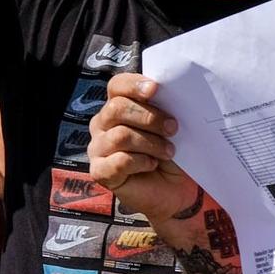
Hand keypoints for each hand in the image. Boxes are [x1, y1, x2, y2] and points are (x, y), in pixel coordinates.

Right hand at [87, 74, 199, 226]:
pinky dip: (142, 161)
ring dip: (151, 143)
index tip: (155, 89)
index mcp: (119, 105)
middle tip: (172, 128)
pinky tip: (152, 165)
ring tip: (168, 151)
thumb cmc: (171, 152)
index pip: (117, 86)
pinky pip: (119, 161)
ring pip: (120, 135)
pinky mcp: (100, 172)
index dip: (134, 84)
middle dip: (150, 117)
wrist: (176, 188)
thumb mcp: (171, 125)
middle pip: (116, 108)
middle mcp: (103, 124)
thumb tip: (173, 90)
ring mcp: (98, 148)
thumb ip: (165, 106)